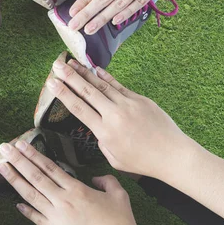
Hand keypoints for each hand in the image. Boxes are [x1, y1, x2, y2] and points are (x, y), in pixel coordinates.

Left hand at [0, 140, 172, 224]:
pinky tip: (15, 203)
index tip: (20, 144)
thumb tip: (95, 178)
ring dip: (14, 180)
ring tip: (1, 168)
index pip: (49, 167)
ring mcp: (56, 217)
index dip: (33, 154)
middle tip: (4, 148)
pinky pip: (36, 219)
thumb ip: (106, 180)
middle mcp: (63, 200)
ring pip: (31, 195)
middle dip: (18, 160)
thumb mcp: (118, 194)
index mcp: (76, 189)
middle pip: (35, 176)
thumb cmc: (121, 222)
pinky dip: (25, 210)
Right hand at [46, 58, 197, 177]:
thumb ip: (101, 141)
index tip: (51, 83)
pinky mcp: (139, 99)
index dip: (63, 93)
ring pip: (101, 85)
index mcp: (105, 132)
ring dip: (85, 73)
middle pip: (87, 91)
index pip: (79, 108)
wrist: (172, 154)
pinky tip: (95, 69)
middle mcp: (114, 115)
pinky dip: (106, 76)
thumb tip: (96, 127)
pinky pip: (118, 85)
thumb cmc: (143, 162)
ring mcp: (128, 104)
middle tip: (56, 65)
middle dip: (70, 77)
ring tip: (72, 63)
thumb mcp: (114, 159)